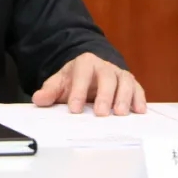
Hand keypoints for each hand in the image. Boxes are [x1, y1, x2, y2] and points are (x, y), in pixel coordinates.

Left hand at [31, 53, 146, 115]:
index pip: (82, 74)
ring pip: (124, 82)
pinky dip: (139, 99)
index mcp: (85, 63)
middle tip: (100, 113)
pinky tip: (139, 111)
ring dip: (123, 98)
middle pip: (106, 77)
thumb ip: (50, 91)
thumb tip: (38, 99)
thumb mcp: (60, 83)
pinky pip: (137, 89)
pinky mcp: (130, 83)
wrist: (90, 71)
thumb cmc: (75, 80)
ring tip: (120, 114)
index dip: (78, 91)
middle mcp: (104, 66)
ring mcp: (119, 74)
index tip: (74, 109)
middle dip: (104, 95)